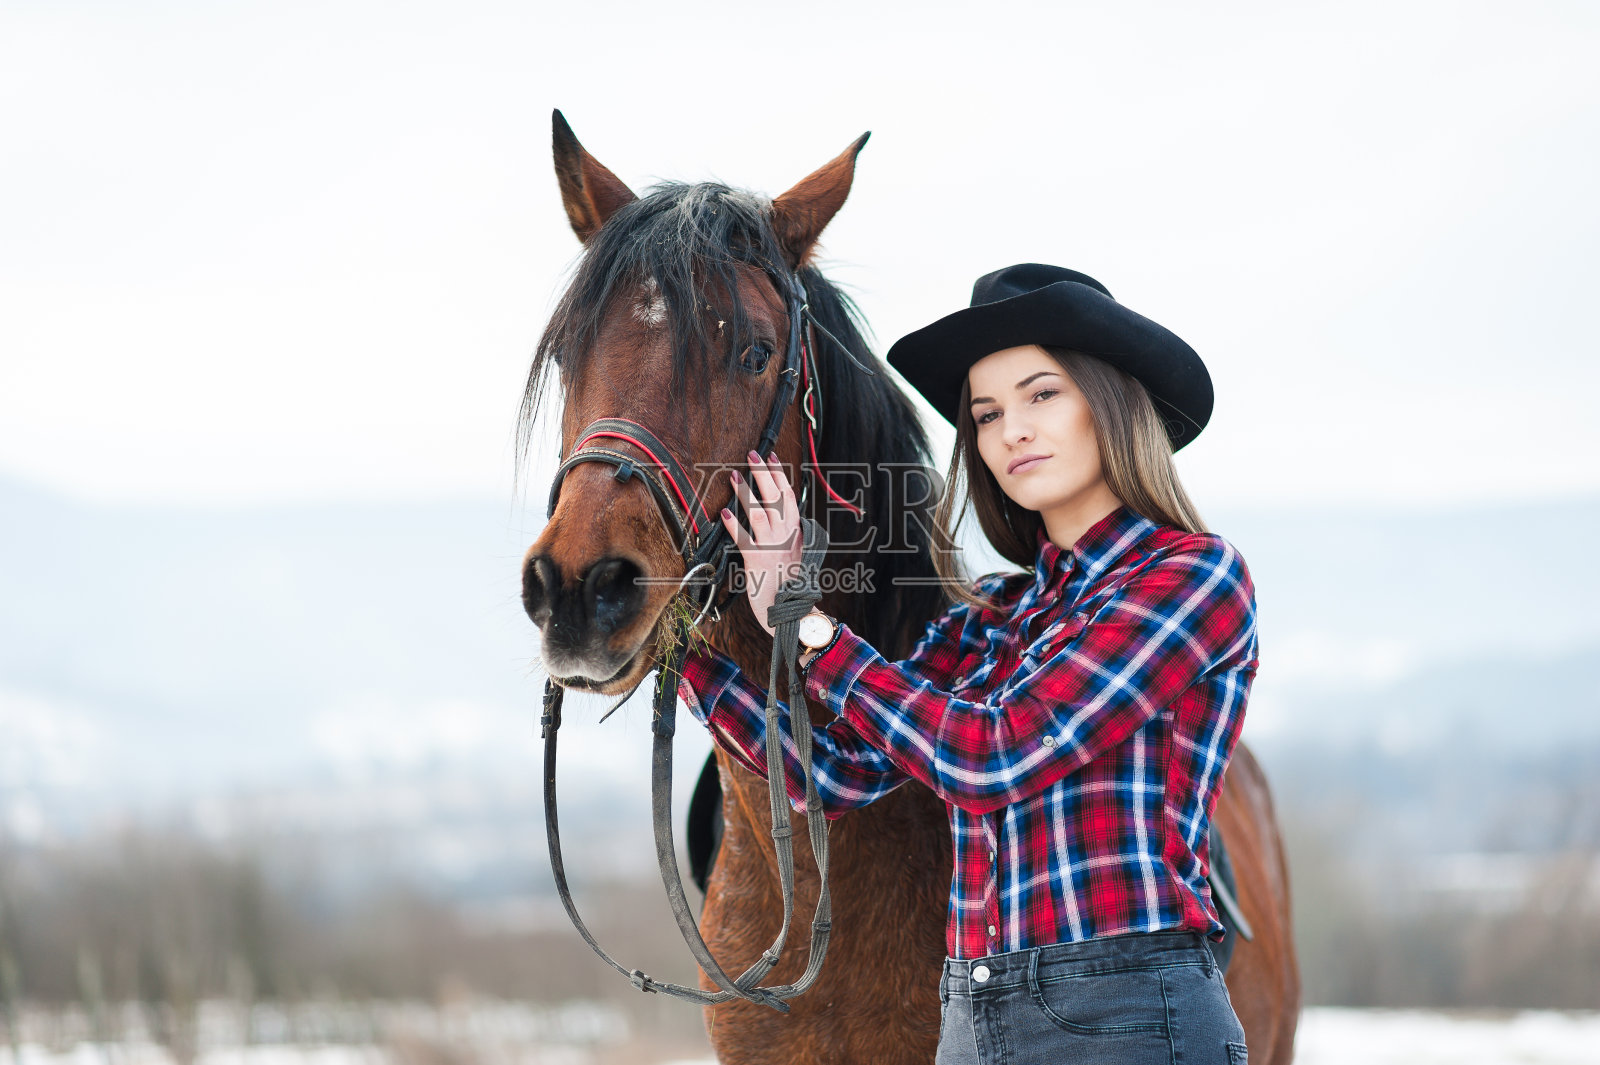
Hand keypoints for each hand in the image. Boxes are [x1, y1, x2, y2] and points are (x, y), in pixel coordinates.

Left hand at [719, 450, 802, 637]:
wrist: (791, 612)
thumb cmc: (790, 585)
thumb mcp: (795, 554)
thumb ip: (790, 533)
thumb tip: (783, 514)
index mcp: (796, 532)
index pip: (789, 496)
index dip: (779, 474)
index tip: (771, 457)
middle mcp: (786, 536)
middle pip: (776, 498)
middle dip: (764, 473)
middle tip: (752, 454)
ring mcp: (773, 548)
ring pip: (760, 514)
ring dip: (746, 493)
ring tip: (734, 476)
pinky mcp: (758, 561)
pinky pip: (744, 539)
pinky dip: (734, 525)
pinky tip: (724, 513)